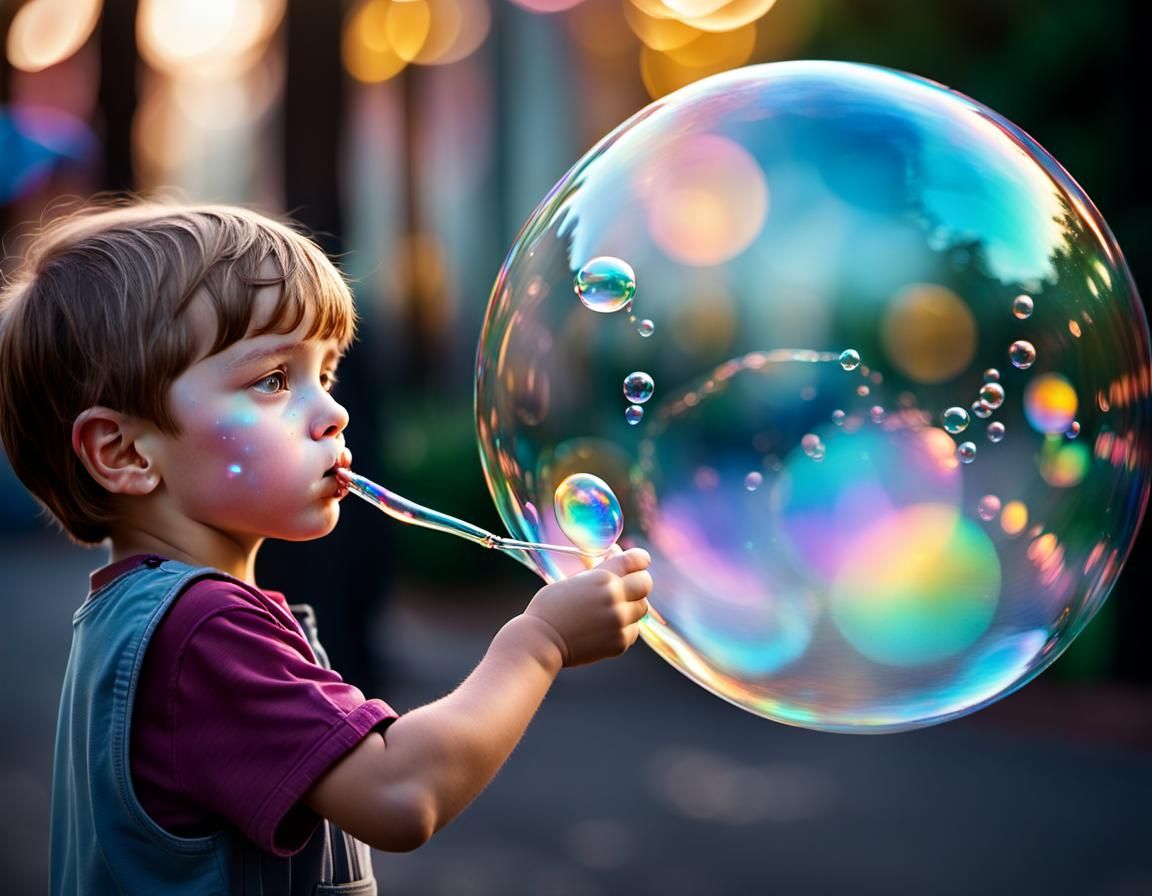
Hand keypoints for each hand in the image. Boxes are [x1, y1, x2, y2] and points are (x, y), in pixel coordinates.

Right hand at [523, 547, 651, 666]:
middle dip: (638, 582)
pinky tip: (606, 627)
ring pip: (642, 607)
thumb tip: (617, 557)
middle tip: (628, 586)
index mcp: (603, 577)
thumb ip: (599, 571)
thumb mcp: (573, 580)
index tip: (639, 563)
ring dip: (631, 605)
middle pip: (646, 583)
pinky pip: (633, 629)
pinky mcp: (620, 642)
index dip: (639, 560)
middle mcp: (615, 597)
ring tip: (612, 609)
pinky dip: (625, 627)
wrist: (541, 641)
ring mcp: (619, 621)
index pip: (637, 560)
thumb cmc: (550, 608)